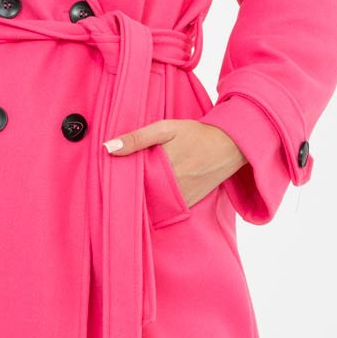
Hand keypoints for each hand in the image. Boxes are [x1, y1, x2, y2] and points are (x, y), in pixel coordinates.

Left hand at [103, 118, 246, 207]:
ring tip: (132, 192)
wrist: (229, 146)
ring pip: (151, 204)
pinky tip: (152, 194)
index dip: (117, 181)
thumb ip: (137, 138)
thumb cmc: (195, 134)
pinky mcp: (187, 204)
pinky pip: (166, 209)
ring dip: (141, 199)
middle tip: (116, 187)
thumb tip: (108, 148)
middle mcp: (169, 187)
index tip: (107, 179)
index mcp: (160, 168)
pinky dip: (157, 204)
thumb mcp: (165, 129)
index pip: (129, 182)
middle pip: (138, 195)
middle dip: (127, 192)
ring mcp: (179, 198)